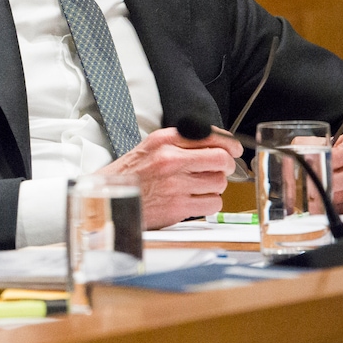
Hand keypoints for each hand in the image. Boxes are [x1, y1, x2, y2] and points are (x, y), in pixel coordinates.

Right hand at [100, 127, 241, 228]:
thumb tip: (216, 145)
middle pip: (221, 159)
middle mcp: (170, 159)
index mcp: (164, 140)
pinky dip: (209, 203)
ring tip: (199, 186)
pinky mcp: (178, 207)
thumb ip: (180, 143)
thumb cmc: (130, 175)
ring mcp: (175, 184)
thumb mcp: (150, 148)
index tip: (234, 149)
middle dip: (226, 166)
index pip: (209, 135)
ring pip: (219, 183)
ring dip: (214, 186)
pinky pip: (213, 204)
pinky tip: (195, 200)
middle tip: (221, 169)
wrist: (109, 198)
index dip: (229, 143)